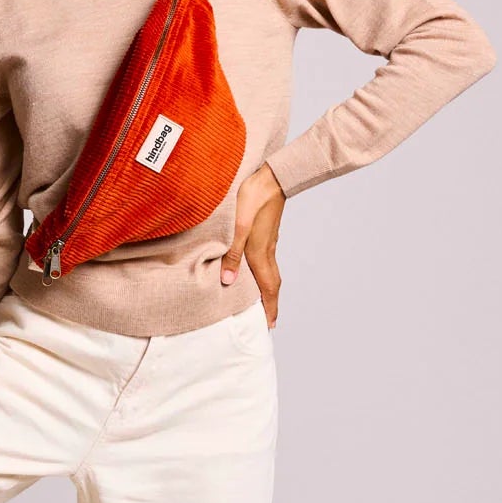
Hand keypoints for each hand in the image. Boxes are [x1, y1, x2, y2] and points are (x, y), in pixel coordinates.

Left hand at [220, 161, 285, 326]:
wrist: (270, 177)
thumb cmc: (252, 198)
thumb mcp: (237, 227)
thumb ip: (232, 254)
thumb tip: (229, 281)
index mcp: (259, 253)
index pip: (268, 287)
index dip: (269, 307)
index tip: (269, 325)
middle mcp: (266, 250)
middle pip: (272, 283)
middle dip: (270, 304)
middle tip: (267, 320)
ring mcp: (268, 242)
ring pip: (270, 272)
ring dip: (267, 289)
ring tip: (261, 301)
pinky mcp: (266, 233)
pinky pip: (266, 260)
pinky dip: (263, 273)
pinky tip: (255, 271)